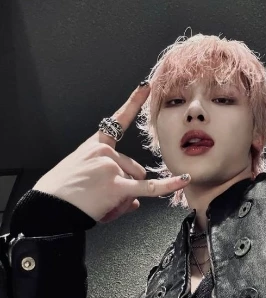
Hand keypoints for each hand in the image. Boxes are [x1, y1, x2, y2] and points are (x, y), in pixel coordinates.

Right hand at [33, 82, 190, 223]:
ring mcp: (111, 167)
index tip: (145, 87)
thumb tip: (137, 201)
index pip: (117, 121)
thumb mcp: (84, 178)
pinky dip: (167, 186)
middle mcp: (104, 152)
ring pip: (137, 182)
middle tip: (102, 194)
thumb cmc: (63, 193)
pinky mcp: (116, 185)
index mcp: (95, 145)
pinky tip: (182, 181)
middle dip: (126, 184)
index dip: (133, 102)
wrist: (48, 208)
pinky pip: (148, 187)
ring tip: (102, 201)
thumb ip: (113, 182)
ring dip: (126, 196)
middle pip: (135, 168)